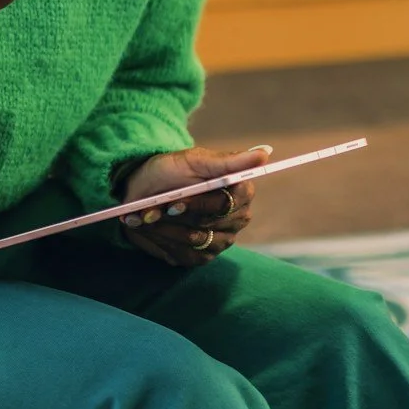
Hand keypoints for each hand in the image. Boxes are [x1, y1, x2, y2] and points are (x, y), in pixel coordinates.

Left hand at [116, 144, 270, 265]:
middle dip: (174, 217)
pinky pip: (184, 255)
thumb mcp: (195, 160)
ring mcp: (221, 239)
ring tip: (144, 216)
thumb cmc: (171, 171)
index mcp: (240, 191)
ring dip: (164, 229)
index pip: (226, 203)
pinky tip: (150, 229)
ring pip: (194, 241)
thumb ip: (230, 160)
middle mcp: (237, 218)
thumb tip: (264, 153)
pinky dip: (161, 241)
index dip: (198, 205)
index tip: (173, 203)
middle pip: (208, 225)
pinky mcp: (202, 256)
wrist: (143, 191)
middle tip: (150, 209)